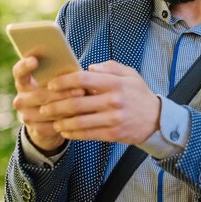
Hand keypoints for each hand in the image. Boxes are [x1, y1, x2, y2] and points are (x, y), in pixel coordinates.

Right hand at [12, 57, 84, 152]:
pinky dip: (68, 119)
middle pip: (40, 95)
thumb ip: (58, 74)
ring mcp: (26, 116)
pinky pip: (54, 124)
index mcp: (23, 83)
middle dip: (62, 93)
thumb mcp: (54, 82)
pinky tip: (81, 115)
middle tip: (81, 90)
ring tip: (85, 102)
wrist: (47, 121)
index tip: (34, 60)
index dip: (25, 66)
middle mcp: (21, 99)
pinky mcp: (36, 129)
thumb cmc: (55, 93)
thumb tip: (76, 70)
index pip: (19, 72)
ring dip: (68, 107)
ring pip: (49, 111)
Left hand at [39, 61, 160, 144]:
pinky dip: (73, 134)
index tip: (51, 85)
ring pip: (79, 122)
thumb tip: (89, 67)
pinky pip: (88, 134)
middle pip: (76, 103)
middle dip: (55, 106)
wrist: (157, 119)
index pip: (83, 79)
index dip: (63, 82)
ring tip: (53, 121)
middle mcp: (113, 101)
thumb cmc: (139, 94)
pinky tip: (65, 131)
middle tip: (43, 107)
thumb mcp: (129, 74)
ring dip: (61, 122)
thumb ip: (109, 67)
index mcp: (114, 83)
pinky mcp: (113, 134)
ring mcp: (113, 119)